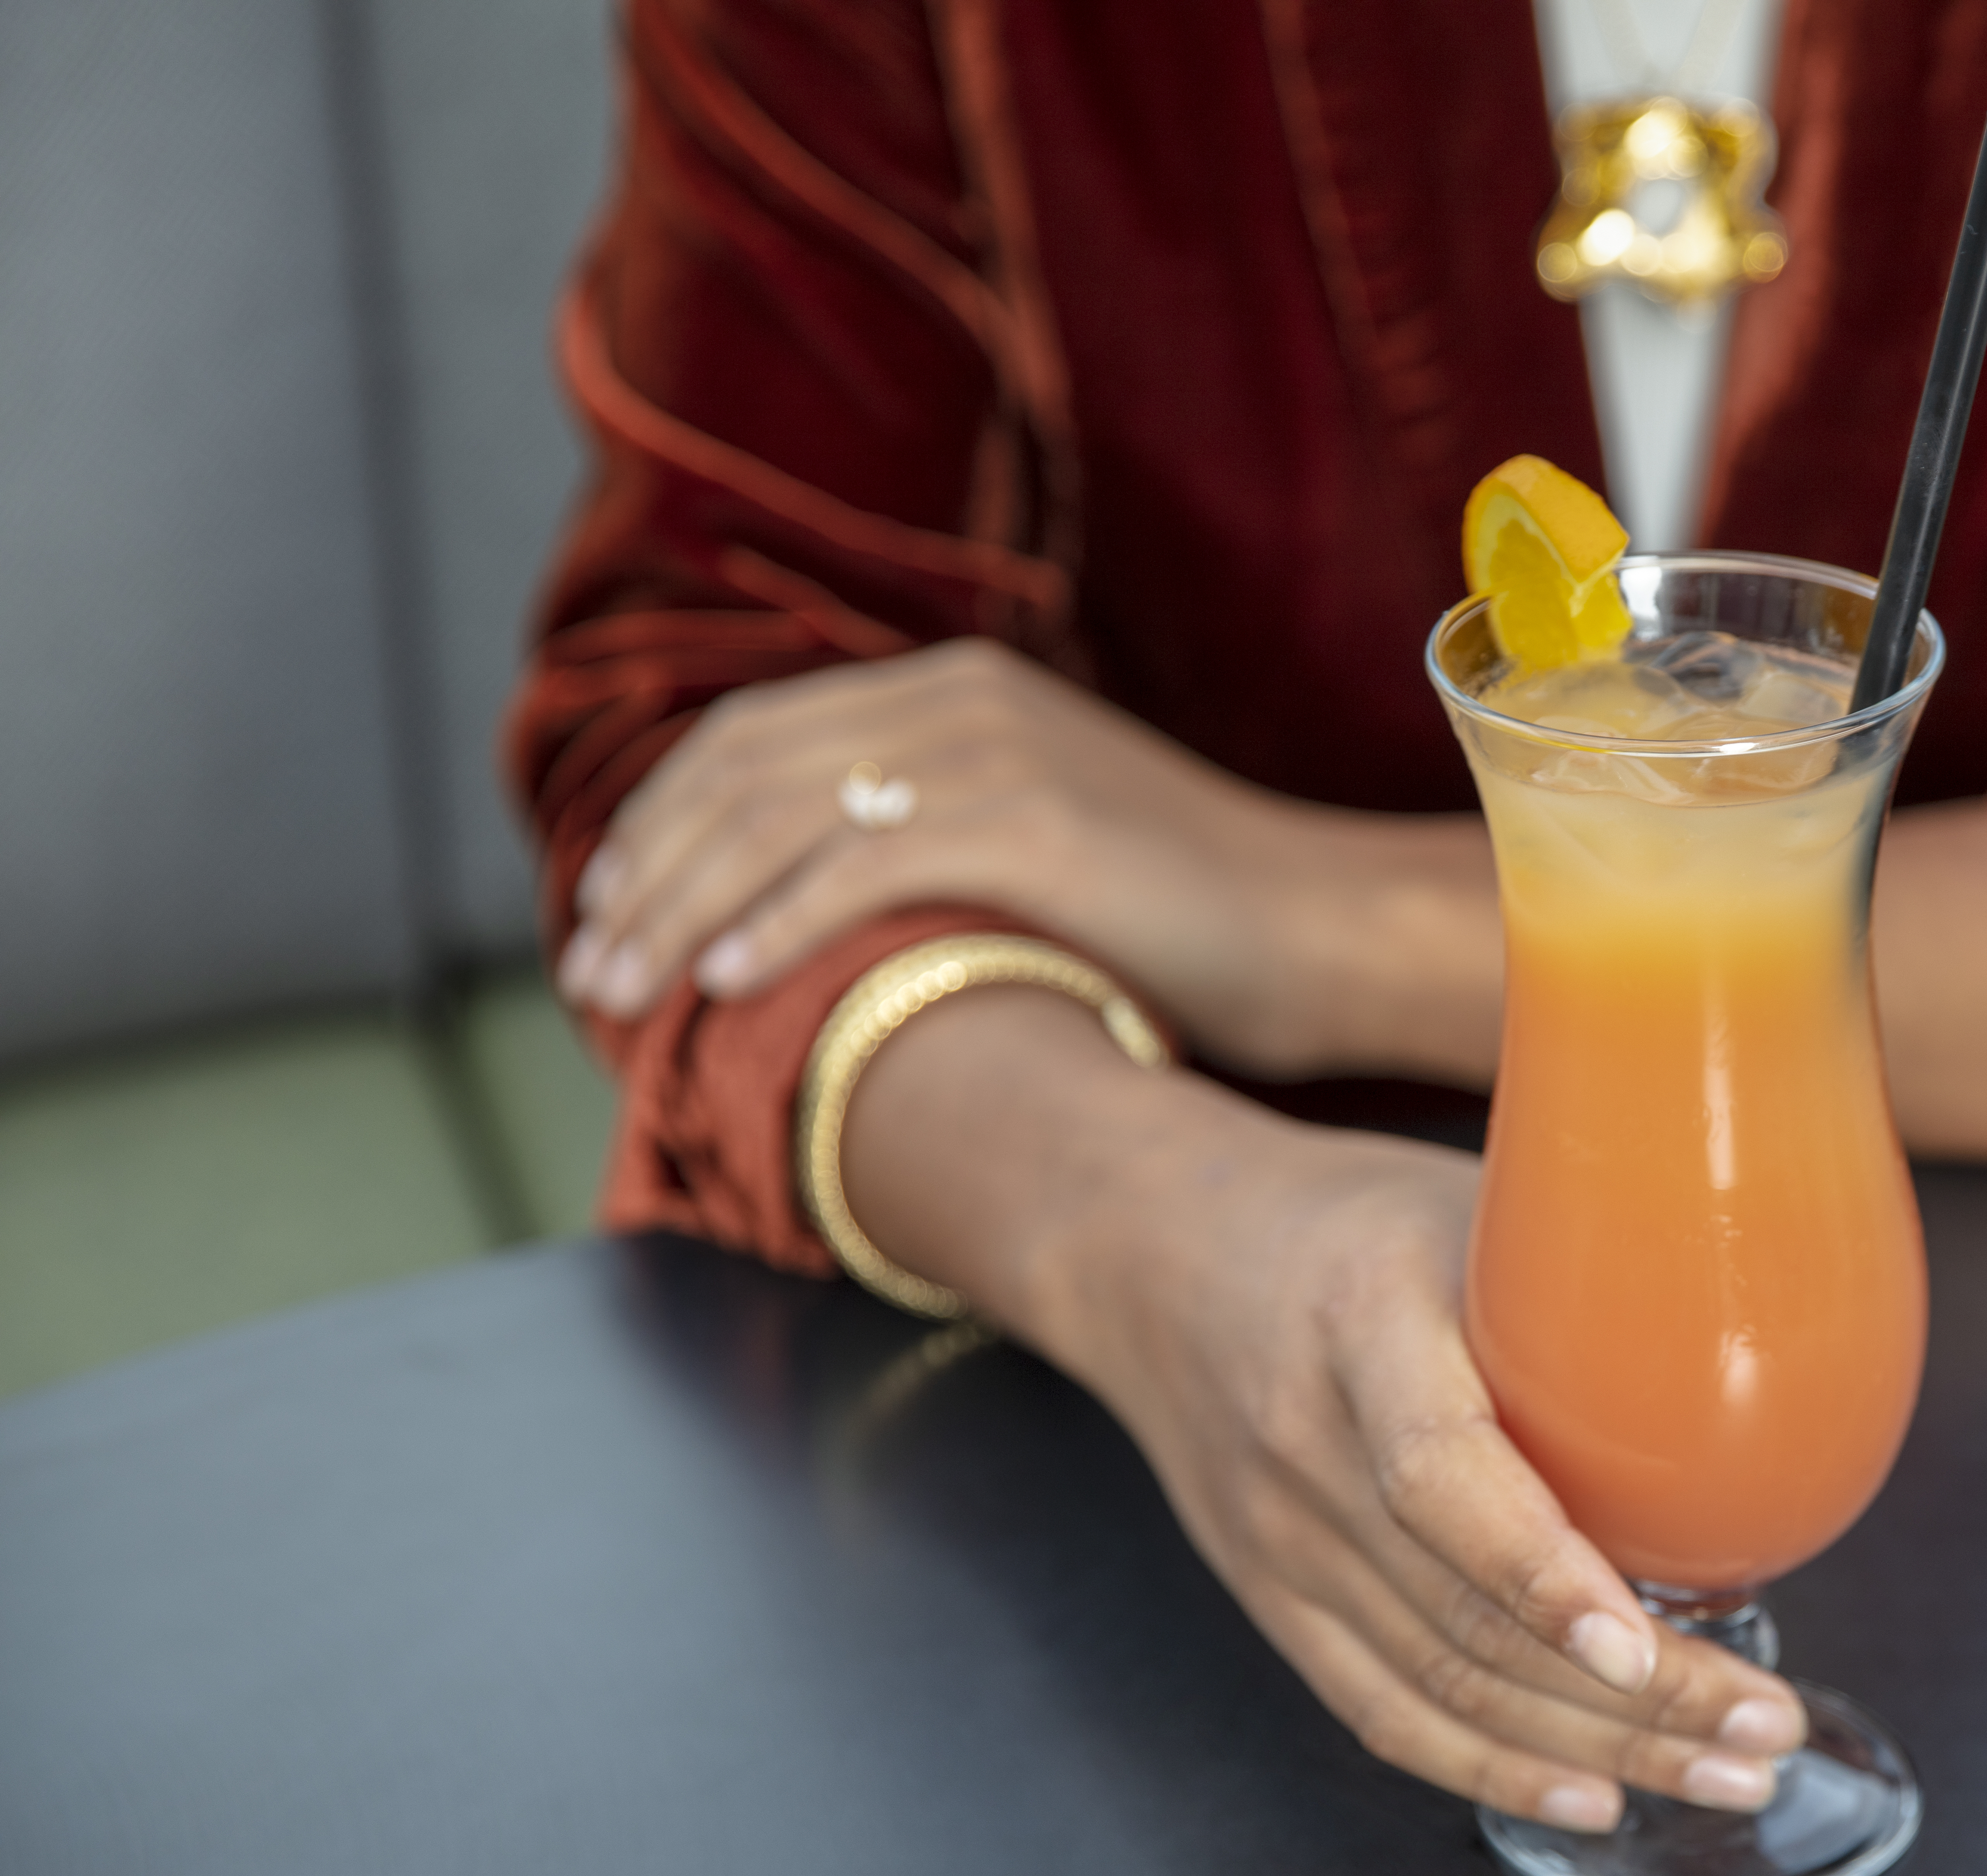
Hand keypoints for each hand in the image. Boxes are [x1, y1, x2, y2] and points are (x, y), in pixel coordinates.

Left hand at [556, 638, 1500, 1081]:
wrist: (1320, 929)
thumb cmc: (1186, 920)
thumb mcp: (1039, 848)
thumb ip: (933, 840)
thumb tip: (811, 908)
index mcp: (957, 692)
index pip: (755, 738)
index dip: (662, 822)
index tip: (607, 908)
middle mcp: (962, 702)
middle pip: (743, 772)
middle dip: (643, 873)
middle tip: (583, 968)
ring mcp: (997, 757)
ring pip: (779, 818)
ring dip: (679, 908)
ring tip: (620, 989)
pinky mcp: (1030, 826)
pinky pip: (859, 865)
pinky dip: (775, 922)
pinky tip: (722, 980)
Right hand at [849, 990, 1805, 1829]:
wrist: (1158, 1253)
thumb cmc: (1347, 1217)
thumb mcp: (1465, 1198)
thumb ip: (1594, 1256)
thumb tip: (1782, 1298)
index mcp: (1358, 1325)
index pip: (1441, 1475)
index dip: (1547, 1574)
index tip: (1648, 1642)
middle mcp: (1304, 1450)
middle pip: (1467, 1616)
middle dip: (1636, 1700)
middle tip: (1770, 1726)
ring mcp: (1279, 1543)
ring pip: (1443, 1687)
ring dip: (1598, 1750)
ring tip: (1731, 1771)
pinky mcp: (1274, 1600)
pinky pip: (1385, 1713)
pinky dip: (1495, 1771)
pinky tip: (1596, 1797)